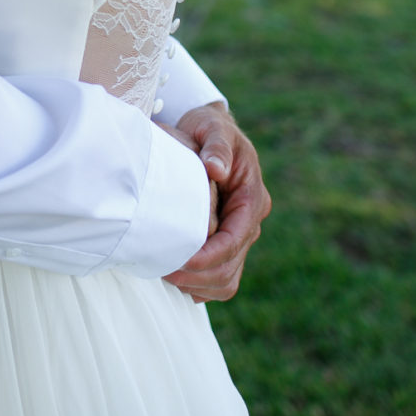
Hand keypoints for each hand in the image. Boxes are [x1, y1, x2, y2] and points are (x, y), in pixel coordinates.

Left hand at [163, 104, 270, 302]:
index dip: (208, 255)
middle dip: (199, 275)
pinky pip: (221, 277)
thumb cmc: (210, 128)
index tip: (180, 261)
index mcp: (251, 197)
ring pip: (227, 278)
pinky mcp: (227, 241)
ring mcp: (240, 233)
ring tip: (168, 277)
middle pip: (231, 265)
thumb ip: (217, 146)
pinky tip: (178, 280)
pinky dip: (201, 286)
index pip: (235, 238)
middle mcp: (249, 220)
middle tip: (164, 272)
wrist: (210, 132)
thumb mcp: (214, 128)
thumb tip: (217, 169)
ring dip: (199, 285)